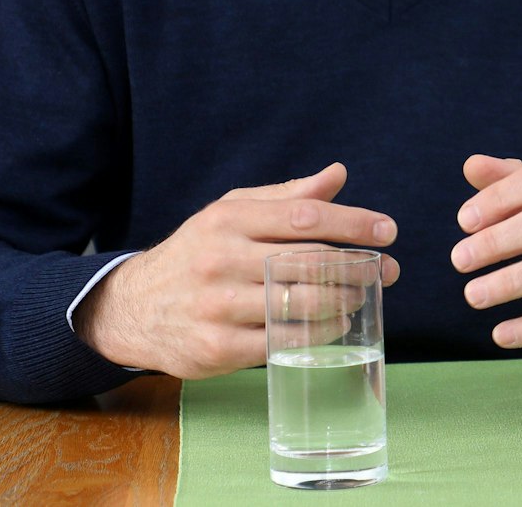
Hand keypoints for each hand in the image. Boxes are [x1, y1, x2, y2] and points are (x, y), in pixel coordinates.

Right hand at [74, 163, 397, 377]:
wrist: (132, 306)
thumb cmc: (197, 253)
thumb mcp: (232, 213)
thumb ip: (287, 197)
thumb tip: (338, 175)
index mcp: (229, 219)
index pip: (304, 217)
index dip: (353, 223)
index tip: (388, 230)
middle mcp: (221, 259)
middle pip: (307, 262)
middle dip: (357, 267)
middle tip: (387, 271)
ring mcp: (217, 305)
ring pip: (298, 304)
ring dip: (342, 302)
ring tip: (362, 297)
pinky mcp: (216, 347)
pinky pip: (281, 342)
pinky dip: (316, 334)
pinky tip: (334, 325)